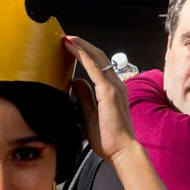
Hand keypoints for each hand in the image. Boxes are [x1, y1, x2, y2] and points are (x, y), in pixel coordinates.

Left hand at [65, 36, 136, 163]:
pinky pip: (94, 68)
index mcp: (112, 90)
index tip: (70, 48)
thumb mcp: (89, 115)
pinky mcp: (109, 92)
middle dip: (83, 46)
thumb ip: (84, 97)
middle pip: (98, 57)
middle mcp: (116, 85)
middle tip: (67, 38)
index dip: (85, 54)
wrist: (122, 151)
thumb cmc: (109, 139)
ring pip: (97, 58)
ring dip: (81, 47)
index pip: (98, 66)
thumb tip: (75, 81)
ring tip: (67, 39)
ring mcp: (114, 87)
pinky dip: (82, 55)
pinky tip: (72, 48)